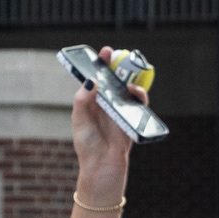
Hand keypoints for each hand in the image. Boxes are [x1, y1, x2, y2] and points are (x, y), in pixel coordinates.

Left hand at [67, 45, 139, 199]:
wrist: (102, 165)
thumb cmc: (87, 144)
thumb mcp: (79, 119)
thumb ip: (82, 99)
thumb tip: (91, 80)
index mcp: (92, 101)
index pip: (97, 78)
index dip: (101, 64)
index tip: (105, 52)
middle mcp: (106, 103)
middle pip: (114, 80)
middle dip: (119, 67)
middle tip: (120, 56)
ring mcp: (120, 110)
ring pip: (128, 89)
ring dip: (129, 80)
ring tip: (126, 77)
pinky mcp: (131, 118)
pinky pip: (139, 103)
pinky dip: (139, 96)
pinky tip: (134, 92)